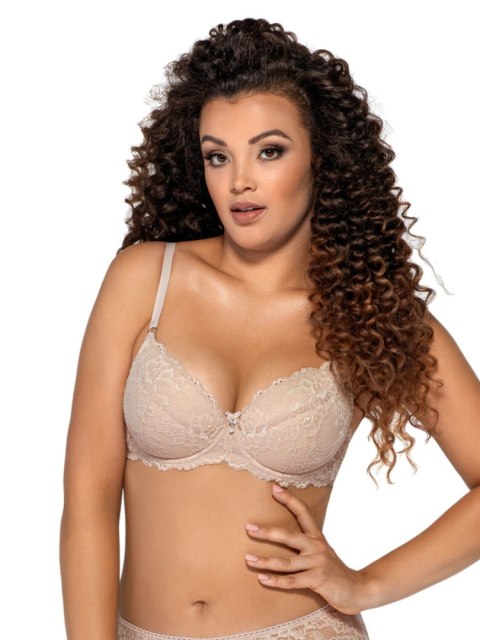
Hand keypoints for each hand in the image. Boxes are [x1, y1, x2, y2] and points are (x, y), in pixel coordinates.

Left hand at [244, 483, 368, 614]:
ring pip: (286, 562)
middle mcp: (316, 547)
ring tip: (248, 559)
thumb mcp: (322, 552)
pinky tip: (262, 579)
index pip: (303, 512)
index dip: (289, 499)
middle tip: (248, 527)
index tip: (274, 488)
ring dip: (265, 561)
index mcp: (317, 537)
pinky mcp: (318, 580)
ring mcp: (317, 563)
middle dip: (268, 531)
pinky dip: (276, 581)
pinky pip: (293, 581)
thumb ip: (306, 544)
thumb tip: (283, 536)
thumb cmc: (334, 571)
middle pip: (289, 535)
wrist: (358, 590)